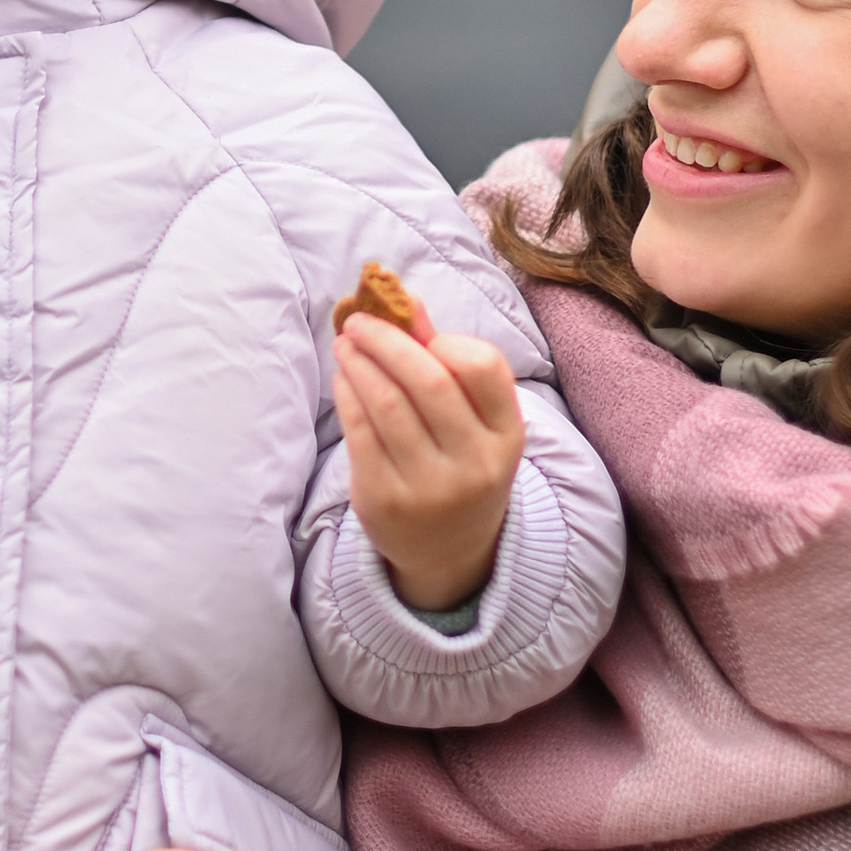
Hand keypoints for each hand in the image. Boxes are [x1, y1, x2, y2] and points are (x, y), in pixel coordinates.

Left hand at [335, 305, 524, 609]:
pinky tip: (343, 378)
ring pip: (387, 404)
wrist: (450, 551)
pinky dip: (347, 394)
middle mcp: (474, 463)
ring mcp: (430, 486)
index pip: (483, 366)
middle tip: (359, 321)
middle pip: (428, 380)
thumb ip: (444, 357)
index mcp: (506, 435)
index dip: (444, 339)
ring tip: (346, 344)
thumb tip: (405, 299)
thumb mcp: (474, 420)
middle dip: (387, 341)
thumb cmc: (461, 464)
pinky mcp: (385, 499)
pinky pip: (360, 432)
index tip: (415, 331)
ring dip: (359, 363)